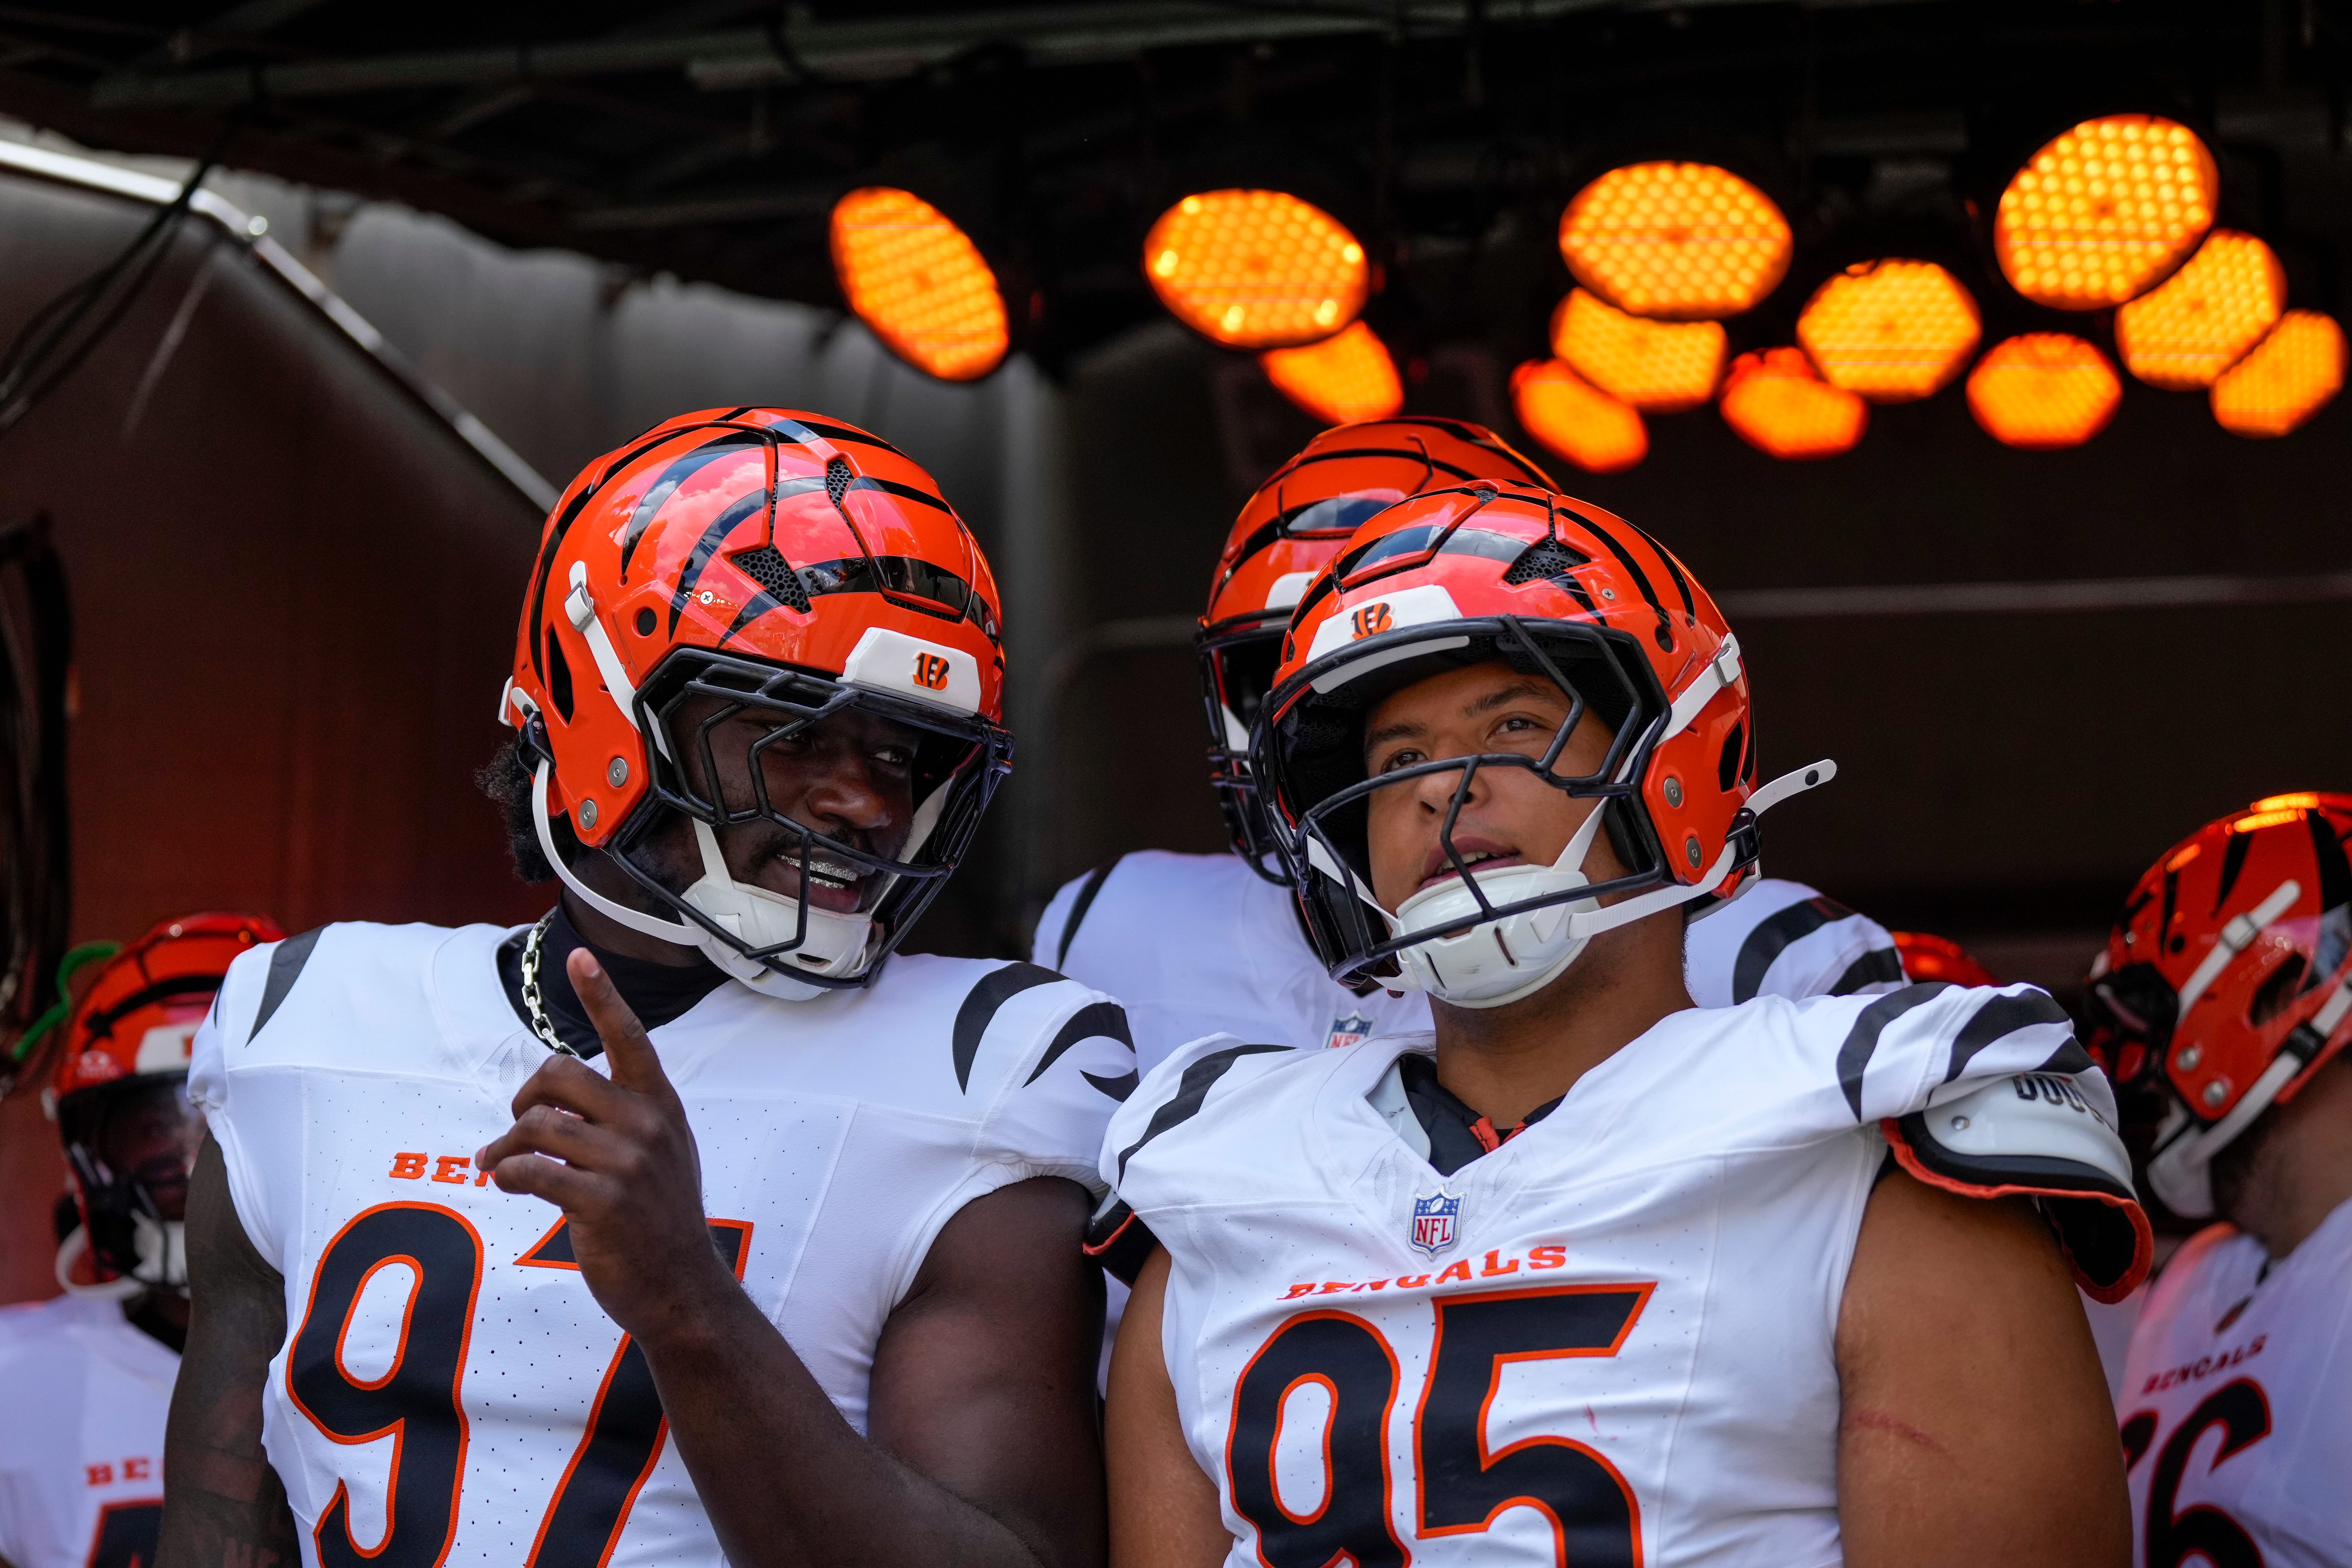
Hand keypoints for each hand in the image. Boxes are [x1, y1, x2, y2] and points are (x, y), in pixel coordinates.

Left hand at [476, 948, 735, 1341]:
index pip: (630, 1038)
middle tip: (516, 1127)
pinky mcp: (601, 1202)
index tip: (580, 958)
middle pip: (561, 1075)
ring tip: (497, 1163)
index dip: (602, 996)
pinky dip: (507, 1174)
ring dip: (505, 1145)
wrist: (682, 1287)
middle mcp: (647, 1125)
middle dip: (524, 1098)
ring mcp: (627, 1163)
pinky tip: (507, 1183)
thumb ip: (627, 1119)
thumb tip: (560, 1102)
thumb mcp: (662, 1154)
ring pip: (539, 1125)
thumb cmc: (660, 1220)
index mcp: (661, 1106)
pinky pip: (532, 1171)